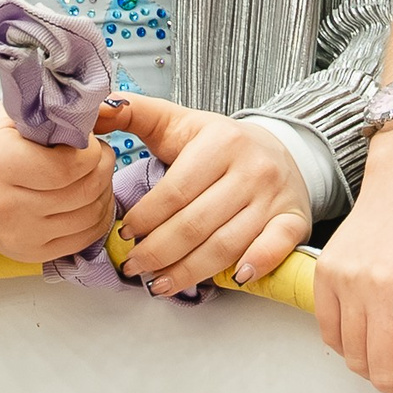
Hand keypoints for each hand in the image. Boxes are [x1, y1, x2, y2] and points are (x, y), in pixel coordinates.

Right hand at [0, 101, 116, 262]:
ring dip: (103, 191)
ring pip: (89, 216)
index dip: (91, 150)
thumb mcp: (13, 114)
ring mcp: (17, 235)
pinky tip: (92, 198)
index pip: (68, 165)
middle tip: (100, 154)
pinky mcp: (29, 254)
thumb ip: (56, 110)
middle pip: (82, 191)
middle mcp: (3, 205)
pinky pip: (83, 239)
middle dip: (103, 168)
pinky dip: (97, 217)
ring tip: (95, 174)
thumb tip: (109, 111)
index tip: (88, 139)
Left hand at [96, 95, 310, 294]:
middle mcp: (251, 168)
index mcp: (220, 141)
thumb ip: (134, 113)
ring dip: (189, 271)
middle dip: (158, 251)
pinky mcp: (294, 219)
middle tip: (133, 266)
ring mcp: (274, 196)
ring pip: (227, 244)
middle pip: (196, 223)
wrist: (281, 150)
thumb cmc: (217, 142)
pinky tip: (231, 280)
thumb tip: (97, 109)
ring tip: (159, 284)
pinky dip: (255, 265)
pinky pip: (276, 248)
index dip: (146, 217)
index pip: (175, 190)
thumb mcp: (177, 121)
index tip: (124, 233)